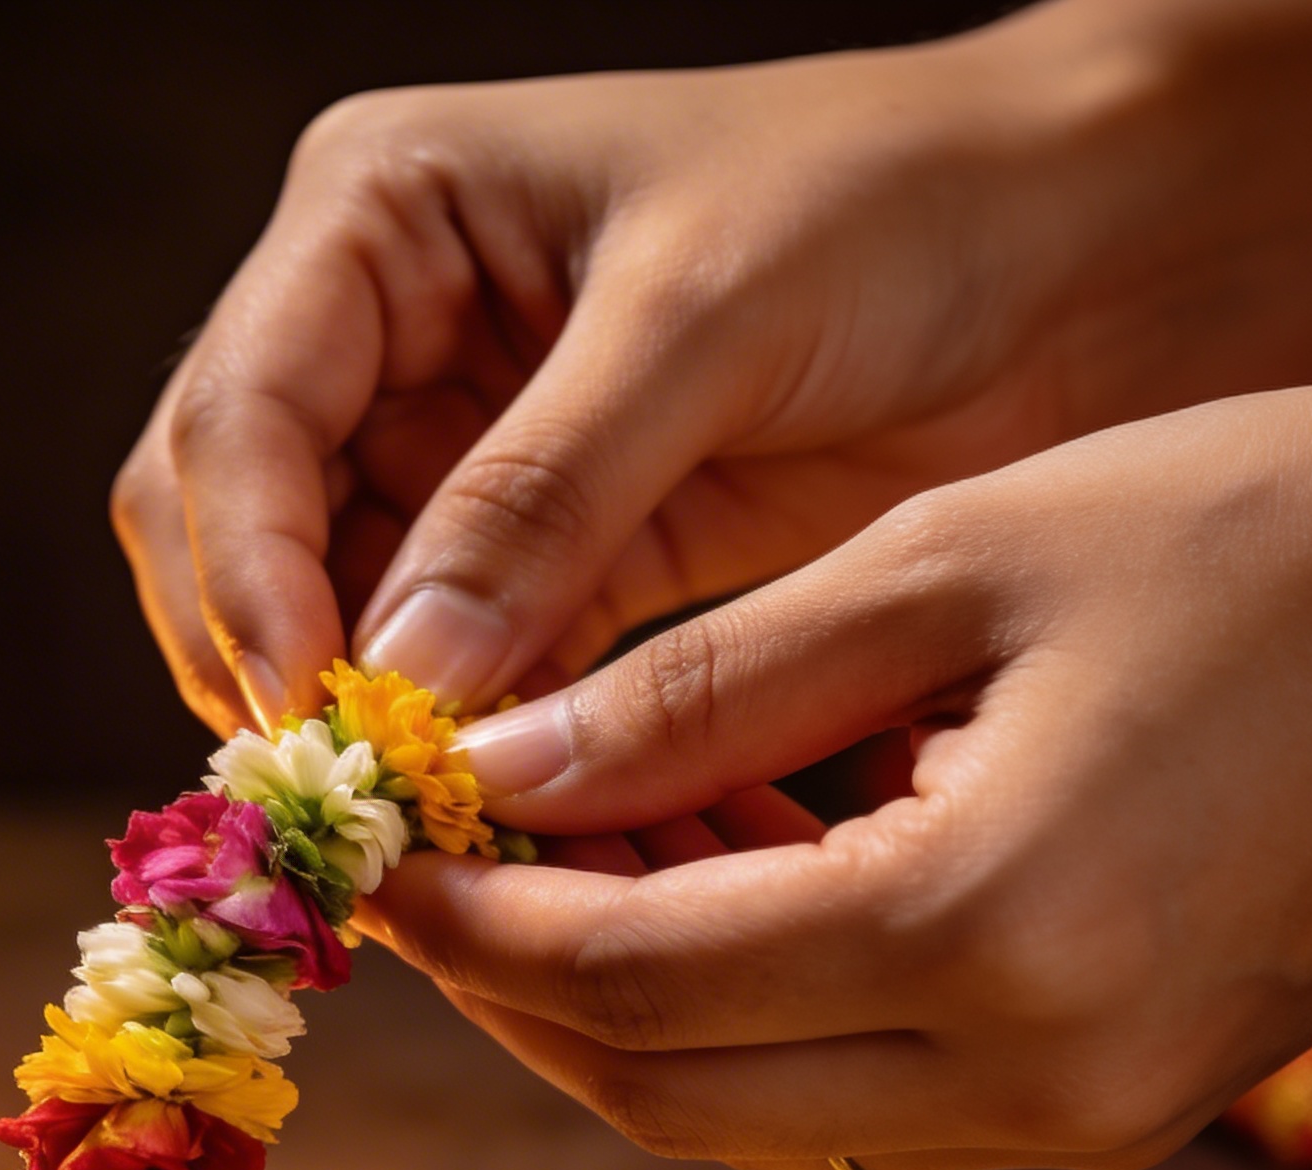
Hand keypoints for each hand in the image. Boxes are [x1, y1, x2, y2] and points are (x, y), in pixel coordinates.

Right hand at [114, 1, 1311, 736]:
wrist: (1078, 254)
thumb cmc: (899, 206)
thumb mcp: (701, 322)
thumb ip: (536, 501)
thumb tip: (394, 685)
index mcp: (383, 213)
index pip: (235, 413)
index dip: (247, 572)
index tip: (311, 711)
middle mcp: (385, 331)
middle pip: (233, 525)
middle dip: (271, 658)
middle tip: (348, 794)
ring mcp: (453, 449)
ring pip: (324, 614)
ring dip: (360, 721)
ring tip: (421, 821)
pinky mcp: (539, 552)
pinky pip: (447, 664)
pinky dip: (456, 740)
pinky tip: (492, 809)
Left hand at [363, 383, 1311, 1169]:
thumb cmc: (1268, 537)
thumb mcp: (959, 561)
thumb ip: (706, 692)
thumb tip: (506, 769)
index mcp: (987, 930)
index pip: (631, 980)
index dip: (476, 922)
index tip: (382, 853)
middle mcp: (1029, 1077)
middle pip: (660, 1088)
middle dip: (514, 983)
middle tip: (430, 870)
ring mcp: (1071, 1118)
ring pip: (737, 1114)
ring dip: (613, 1004)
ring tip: (550, 854)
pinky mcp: (1092, 1108)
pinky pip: (836, 1098)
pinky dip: (730, 1015)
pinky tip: (697, 883)